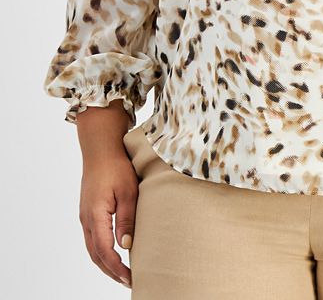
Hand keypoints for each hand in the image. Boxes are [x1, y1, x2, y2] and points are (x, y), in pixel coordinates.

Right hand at [76, 103, 136, 288]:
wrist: (100, 147)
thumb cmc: (117, 166)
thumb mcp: (128, 191)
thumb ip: (127, 219)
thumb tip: (127, 246)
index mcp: (96, 215)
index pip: (105, 251)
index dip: (117, 268)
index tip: (131, 277)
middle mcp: (87, 219)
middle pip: (96, 254)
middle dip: (111, 271)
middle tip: (129, 281)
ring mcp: (85, 215)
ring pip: (92, 248)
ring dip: (105, 263)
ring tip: (122, 273)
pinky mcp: (88, 211)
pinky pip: (92, 238)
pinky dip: (101, 251)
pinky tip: (113, 253)